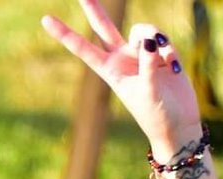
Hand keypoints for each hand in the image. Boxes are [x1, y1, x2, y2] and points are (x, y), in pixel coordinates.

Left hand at [42, 2, 202, 157]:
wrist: (178, 124)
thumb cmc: (157, 115)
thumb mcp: (149, 92)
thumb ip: (148, 64)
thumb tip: (151, 39)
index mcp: (110, 72)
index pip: (84, 49)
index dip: (65, 34)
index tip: (45, 20)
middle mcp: (122, 59)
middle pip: (105, 27)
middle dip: (94, 9)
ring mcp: (141, 54)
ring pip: (143, 30)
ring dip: (157, 39)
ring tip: (166, 63)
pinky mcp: (160, 53)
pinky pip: (162, 39)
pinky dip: (170, 50)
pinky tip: (175, 68)